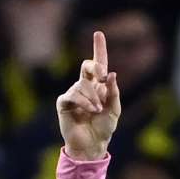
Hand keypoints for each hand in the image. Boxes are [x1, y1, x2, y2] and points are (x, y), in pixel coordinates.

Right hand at [56, 31, 120, 160]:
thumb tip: (111, 74)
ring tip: (97, 110)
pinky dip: (84, 101)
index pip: (98, 64)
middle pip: (87, 66)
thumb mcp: (114, 110)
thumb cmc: (104, 128)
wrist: (93, 145)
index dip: (99, 48)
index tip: (98, 33)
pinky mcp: (64, 103)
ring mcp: (73, 93)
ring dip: (93, 96)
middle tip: (102, 75)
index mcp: (98, 86)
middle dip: (95, 67)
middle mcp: (84, 86)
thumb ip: (113, 93)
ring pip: (82, 84)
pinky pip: (73, 95)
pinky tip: (90, 110)